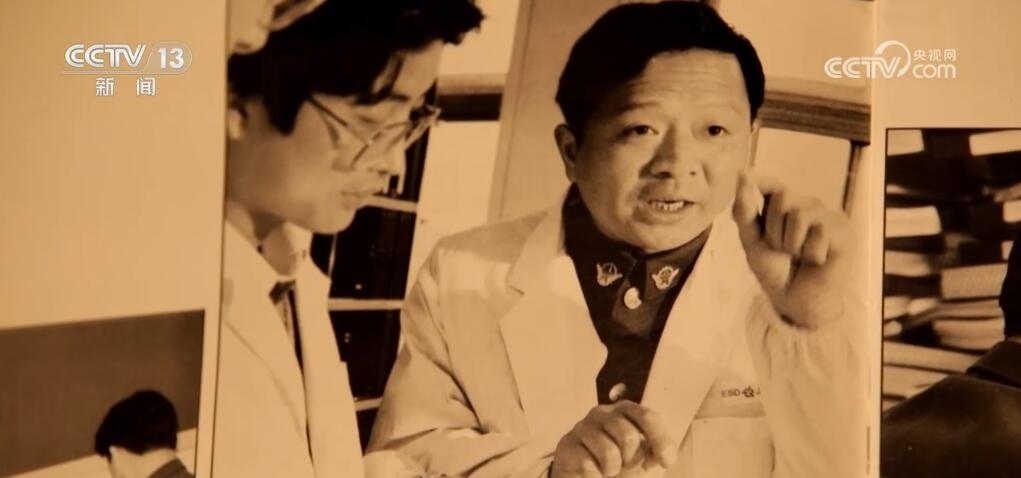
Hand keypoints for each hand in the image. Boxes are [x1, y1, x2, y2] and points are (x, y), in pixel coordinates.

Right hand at [551, 401, 676, 477]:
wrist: (585, 475)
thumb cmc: (618, 461)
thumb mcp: (642, 456)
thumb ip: (657, 450)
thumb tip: (666, 456)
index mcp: (625, 410)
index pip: (647, 417)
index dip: (660, 440)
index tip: (667, 462)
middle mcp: (602, 412)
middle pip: (628, 437)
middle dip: (632, 460)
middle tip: (626, 466)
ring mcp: (582, 427)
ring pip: (609, 453)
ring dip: (612, 470)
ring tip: (608, 470)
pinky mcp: (567, 446)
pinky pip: (589, 467)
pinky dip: (596, 477)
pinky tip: (592, 473)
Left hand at [732, 172, 853, 327]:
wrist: (795, 301)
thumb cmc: (776, 270)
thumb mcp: (753, 241)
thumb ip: (746, 210)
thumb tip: (743, 174)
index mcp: (784, 207)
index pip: (772, 184)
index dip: (761, 184)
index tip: (751, 186)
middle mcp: (807, 206)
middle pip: (783, 198)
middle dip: (773, 230)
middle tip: (783, 250)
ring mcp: (827, 217)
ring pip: (800, 214)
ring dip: (792, 243)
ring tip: (799, 255)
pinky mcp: (843, 232)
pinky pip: (820, 230)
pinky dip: (811, 252)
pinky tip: (817, 260)